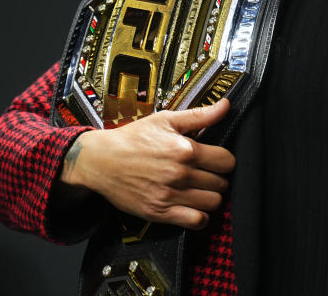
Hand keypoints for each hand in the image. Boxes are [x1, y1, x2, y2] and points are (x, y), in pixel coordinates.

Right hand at [59, 99, 234, 229]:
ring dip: (211, 197)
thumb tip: (226, 105)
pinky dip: (200, 217)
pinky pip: (195, 221)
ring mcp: (169, 194)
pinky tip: (194, 207)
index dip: (225, 161)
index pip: (227, 161)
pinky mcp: (159, 212)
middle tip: (208, 175)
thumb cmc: (133, 138)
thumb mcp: (166, 120)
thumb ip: (200, 115)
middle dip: (218, 179)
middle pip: (222, 183)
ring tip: (202, 190)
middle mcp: (180, 173)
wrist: (100, 160)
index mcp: (185, 149)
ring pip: (212, 203)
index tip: (217, 161)